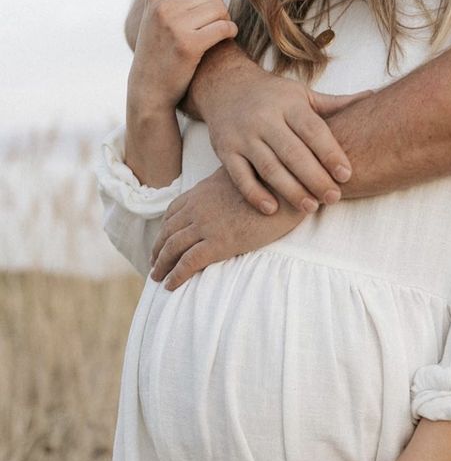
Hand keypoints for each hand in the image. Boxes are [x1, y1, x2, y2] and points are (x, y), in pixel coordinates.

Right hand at [128, 0, 237, 111]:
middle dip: (220, 11)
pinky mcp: (188, 44)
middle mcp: (163, 6)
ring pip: (219, 9)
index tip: (209, 21)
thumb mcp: (166, 20)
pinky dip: (230, 31)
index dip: (212, 3)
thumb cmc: (162, 53)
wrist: (149, 88)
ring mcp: (174, 24)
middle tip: (218, 28)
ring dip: (226, 21)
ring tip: (220, 34)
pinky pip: (222, 27)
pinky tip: (229, 38)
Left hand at [150, 166, 305, 288]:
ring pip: (172, 247)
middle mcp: (198, 207)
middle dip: (158, 248)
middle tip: (154, 263)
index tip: (162, 239)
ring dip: (161, 264)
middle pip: (168, 231)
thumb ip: (232, 182)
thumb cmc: (274, 182)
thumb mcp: (244, 175)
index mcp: (203, 192)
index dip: (166, 228)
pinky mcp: (219, 243)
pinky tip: (170, 285)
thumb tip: (238, 186)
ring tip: (157, 277)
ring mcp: (206, 225)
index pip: (174, 211)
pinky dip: (176, 275)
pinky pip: (188, 262)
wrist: (286, 188)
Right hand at [187, 47, 372, 213]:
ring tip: (311, 207)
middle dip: (315, 178)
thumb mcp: (303, 95)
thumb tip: (374, 97)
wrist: (225, 86)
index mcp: (288, 104)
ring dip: (290, 190)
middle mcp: (264, 118)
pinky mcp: (225, 150)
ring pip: (269, 167)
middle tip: (334, 198)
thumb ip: (335, 105)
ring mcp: (243, 135)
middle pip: (293, 152)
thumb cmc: (274, 96)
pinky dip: (255, 194)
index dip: (330, 153)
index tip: (346, 174)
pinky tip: (272, 209)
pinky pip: (240, 176)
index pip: (313, 130)